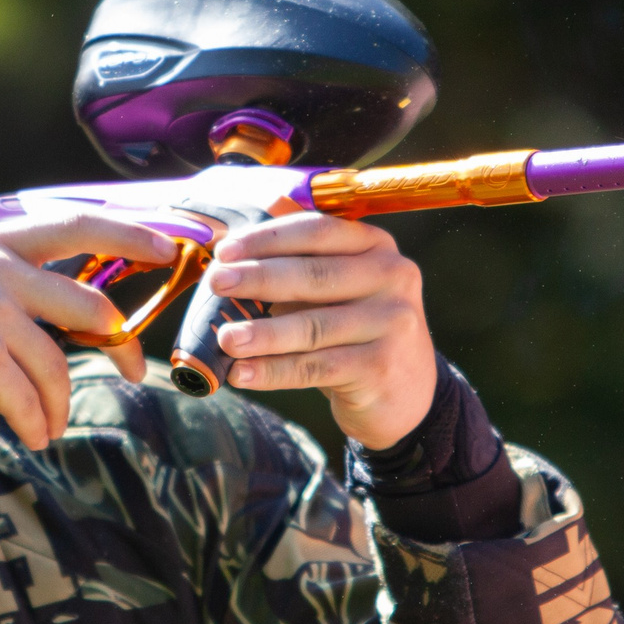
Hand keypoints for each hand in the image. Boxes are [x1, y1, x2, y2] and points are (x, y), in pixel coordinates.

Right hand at [0, 214, 173, 447]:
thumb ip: (13, 277)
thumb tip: (84, 303)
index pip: (77, 226)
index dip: (130, 235)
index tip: (170, 246)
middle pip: (90, 307)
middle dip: (120, 346)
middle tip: (133, 369)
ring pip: (60, 367)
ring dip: (61, 404)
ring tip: (50, 423)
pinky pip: (32, 401)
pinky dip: (38, 424)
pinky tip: (31, 433)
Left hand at [207, 214, 436, 449]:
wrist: (407, 392)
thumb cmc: (355, 332)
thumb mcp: (339, 291)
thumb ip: (297, 270)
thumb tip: (228, 259)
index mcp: (377, 246)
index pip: (318, 231)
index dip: (268, 239)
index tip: (225, 250)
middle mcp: (393, 277)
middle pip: (315, 275)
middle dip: (259, 278)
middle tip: (216, 283)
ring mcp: (393, 322)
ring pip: (313, 326)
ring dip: (262, 333)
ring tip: (225, 338)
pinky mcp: (381, 366)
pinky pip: (316, 367)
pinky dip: (273, 371)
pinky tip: (241, 374)